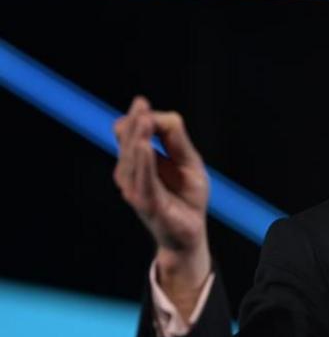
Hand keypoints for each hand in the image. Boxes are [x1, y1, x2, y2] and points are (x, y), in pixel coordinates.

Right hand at [113, 96, 210, 315]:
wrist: (190, 233)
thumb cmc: (187, 197)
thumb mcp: (188, 162)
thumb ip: (175, 140)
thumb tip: (158, 116)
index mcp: (141, 163)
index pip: (132, 136)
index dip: (137, 118)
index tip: (142, 103)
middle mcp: (133, 176)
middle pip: (129, 145)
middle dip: (135, 124)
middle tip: (140, 105)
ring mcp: (137, 191)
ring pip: (132, 161)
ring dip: (136, 140)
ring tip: (142, 121)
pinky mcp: (148, 205)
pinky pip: (142, 182)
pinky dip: (143, 164)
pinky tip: (144, 148)